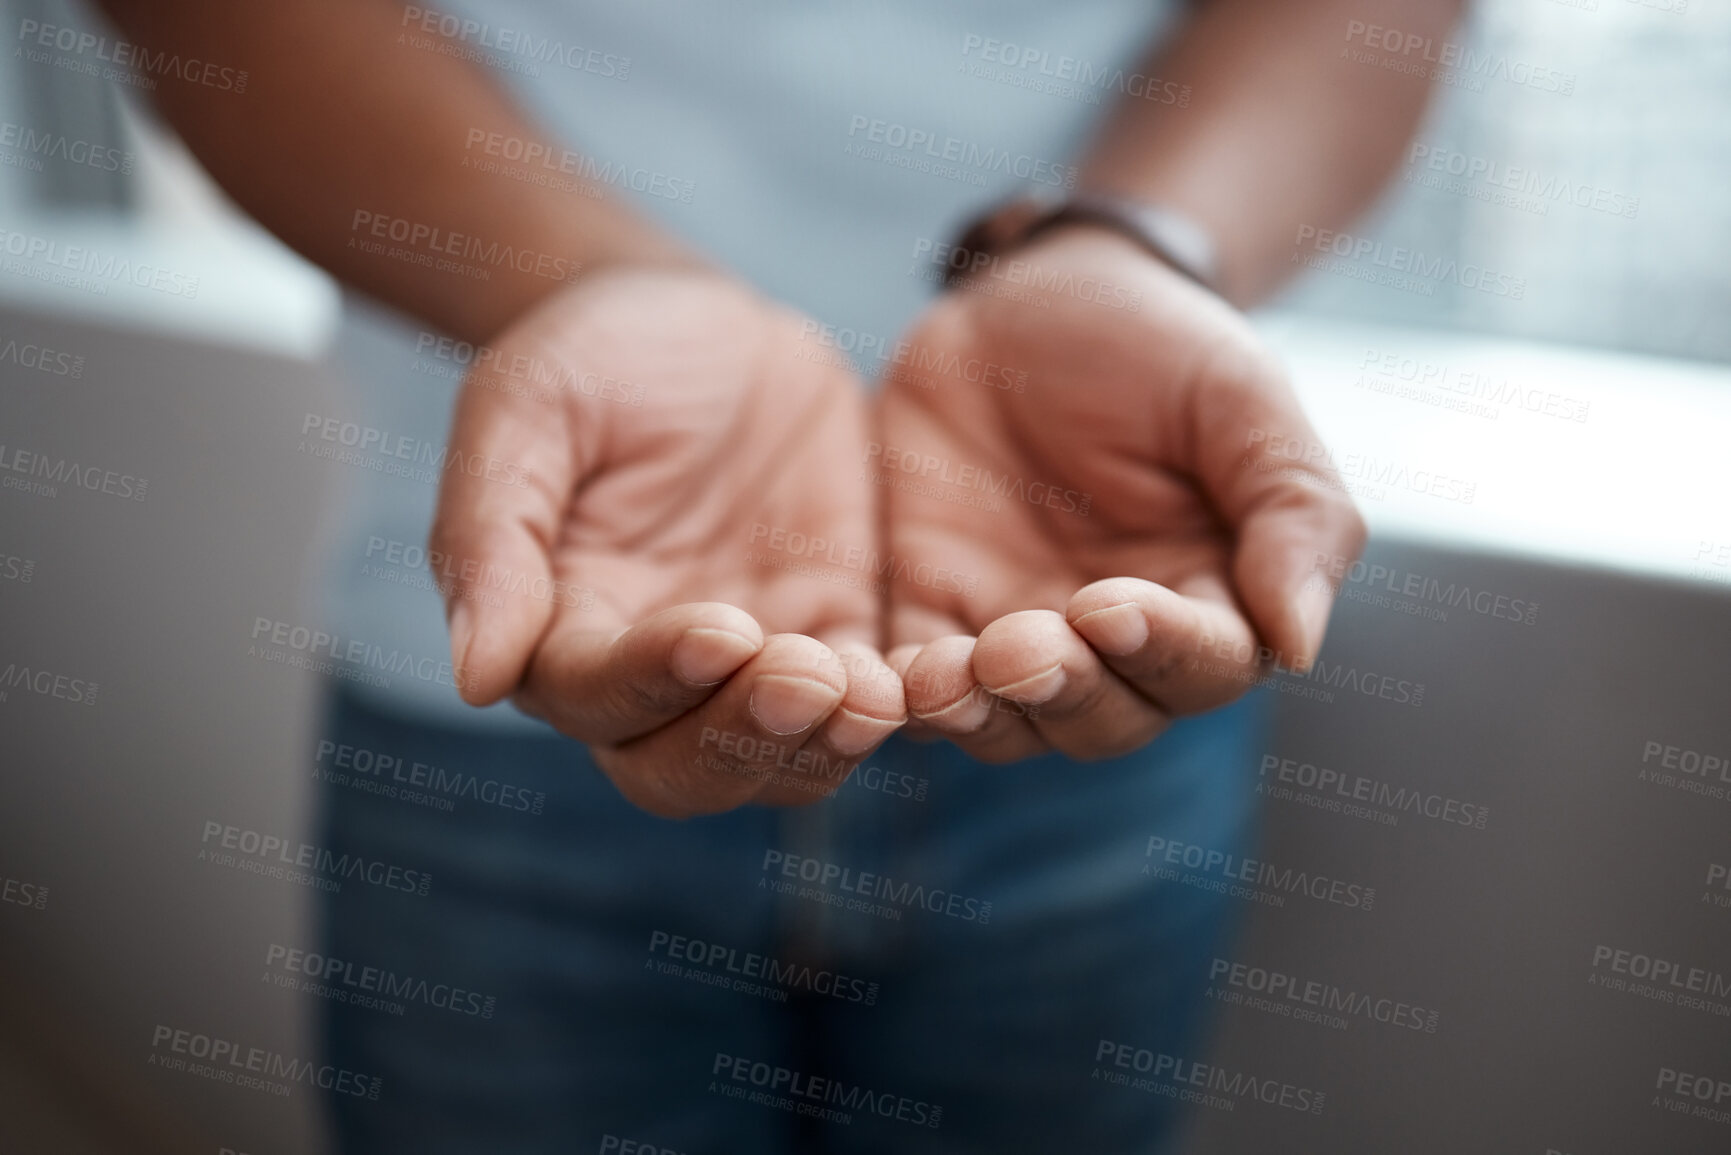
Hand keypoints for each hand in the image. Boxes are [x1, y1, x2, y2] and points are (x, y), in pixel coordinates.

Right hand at [430, 268, 903, 816]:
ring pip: (780, 760)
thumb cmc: (593, 356)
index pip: (596, 696)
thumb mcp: (525, 409)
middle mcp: (652, 675)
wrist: (705, 321)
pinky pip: (864, 701)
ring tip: (874, 693)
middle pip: (685, 770)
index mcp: (561, 629)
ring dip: (824, 742)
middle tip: (807, 678)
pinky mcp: (834, 629)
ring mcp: (751, 663)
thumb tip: (476, 681)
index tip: (716, 631)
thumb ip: (492, 533)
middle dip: (745, 739)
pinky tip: (922, 678)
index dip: (653, 680)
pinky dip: (890, 706)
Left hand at [877, 226, 1365, 761]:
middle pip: (1104, 720)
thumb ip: (1293, 511)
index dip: (1161, 651)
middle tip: (1020, 649)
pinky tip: (889, 679)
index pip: (1204, 667)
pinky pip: (915, 686)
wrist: (1030, 292)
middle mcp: (1113, 641)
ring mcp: (1016, 634)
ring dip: (980, 714)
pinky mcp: (927, 611)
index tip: (1110, 604)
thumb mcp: (1243, 398)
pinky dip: (904, 697)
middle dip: (1064, 695)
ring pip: (1008, 725)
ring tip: (948, 674)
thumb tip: (1300, 645)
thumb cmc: (1156, 342)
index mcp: (1210, 598)